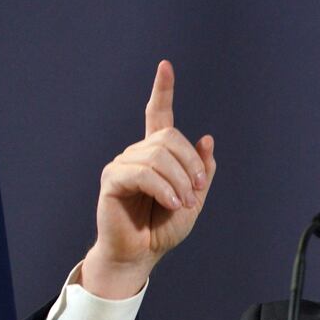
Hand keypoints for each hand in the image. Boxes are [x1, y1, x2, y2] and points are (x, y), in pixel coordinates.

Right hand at [81, 60, 216, 297]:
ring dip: (180, 182)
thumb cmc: (164, 227)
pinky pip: (143, 173)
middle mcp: (138, 153)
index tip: (165, 66)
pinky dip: (164, 189)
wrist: (142, 253)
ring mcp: (123, 164)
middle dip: (192, 164)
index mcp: (158, 154)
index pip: (159, 114)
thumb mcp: (195, 198)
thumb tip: (207, 137)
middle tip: (198, 191)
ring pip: (159, 156)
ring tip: (183, 204)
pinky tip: (172, 204)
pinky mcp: (112, 179)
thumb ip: (203, 170)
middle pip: (169, 138)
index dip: (163, 90)